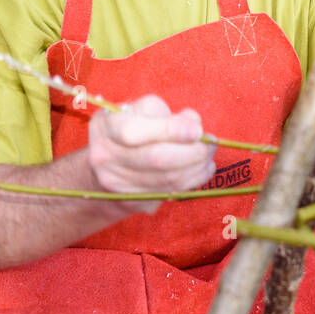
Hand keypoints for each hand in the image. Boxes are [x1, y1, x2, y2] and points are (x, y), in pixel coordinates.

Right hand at [87, 94, 216, 212]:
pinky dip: (194, 179)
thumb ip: (165, 113)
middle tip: (210, 143)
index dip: (169, 131)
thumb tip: (193, 125)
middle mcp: (105, 158)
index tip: (197, 131)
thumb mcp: (139, 111)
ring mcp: (118, 184)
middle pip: (156, 159)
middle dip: (192, 151)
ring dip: (197, 166)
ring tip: (209, 154)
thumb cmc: (129, 129)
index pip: (133, 132)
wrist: (103, 169)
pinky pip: (171, 191)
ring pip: (168, 179)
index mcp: (104, 128)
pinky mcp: (134, 202)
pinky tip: (203, 168)